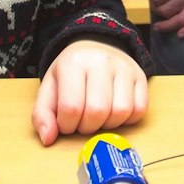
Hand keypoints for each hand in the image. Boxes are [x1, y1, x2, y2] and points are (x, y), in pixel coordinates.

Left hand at [32, 39, 148, 145]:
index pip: (71, 107)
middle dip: (87, 127)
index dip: (66, 126)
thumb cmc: (71, 71)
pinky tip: (114, 113)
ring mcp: (124, 67)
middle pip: (97, 112)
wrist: (96, 45)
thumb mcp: (50, 87)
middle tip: (82, 122)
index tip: (66, 123)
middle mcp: (101, 61)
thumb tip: (48, 138)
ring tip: (98, 117)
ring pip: (120, 112)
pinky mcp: (140, 76)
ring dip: (107, 125)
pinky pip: (139, 109)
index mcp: (73, 63)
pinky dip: (126, 120)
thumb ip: (42, 114)